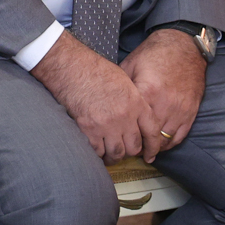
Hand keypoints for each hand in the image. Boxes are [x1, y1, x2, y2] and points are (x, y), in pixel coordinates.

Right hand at [29, 31, 155, 164]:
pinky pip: (97, 151)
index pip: (152, 132)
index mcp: (136, 103)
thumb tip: (135, 117)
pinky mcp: (89, 129)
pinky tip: (96, 151)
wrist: (72, 68)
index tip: (150, 155)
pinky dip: (98, 154)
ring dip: (114, 157)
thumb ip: (134, 101)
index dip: (152, 147)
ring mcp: (107, 125)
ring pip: (117, 153)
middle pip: (134, 147)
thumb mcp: (124, 81)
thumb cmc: (95, 70)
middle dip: (130, 152)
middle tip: (124, 150)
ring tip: (110, 156)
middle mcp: (124, 117)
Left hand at [122, 30, 206, 160]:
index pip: (132, 123)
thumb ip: (122, 86)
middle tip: (125, 150)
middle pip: (148, 136)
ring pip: (164, 141)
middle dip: (136, 145)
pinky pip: (179, 136)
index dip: (123, 134)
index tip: (115, 139)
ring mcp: (179, 110)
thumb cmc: (155, 54)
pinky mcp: (190, 112)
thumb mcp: (131, 64)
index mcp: (147, 92)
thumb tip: (106, 100)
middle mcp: (164, 104)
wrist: (184, 47)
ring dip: (152, 149)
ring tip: (140, 152)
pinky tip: (158, 147)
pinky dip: (168, 144)